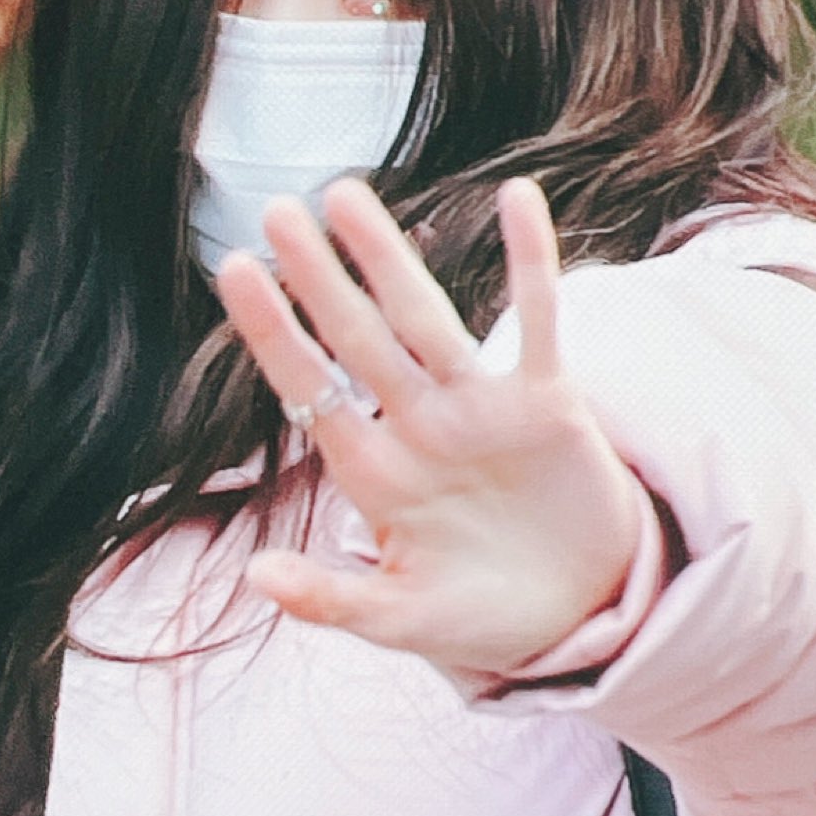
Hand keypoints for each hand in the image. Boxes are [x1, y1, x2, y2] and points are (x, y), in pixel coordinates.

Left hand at [213, 176, 642, 680]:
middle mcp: (418, 426)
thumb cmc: (481, 616)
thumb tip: (254, 576)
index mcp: (375, 474)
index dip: (274, 333)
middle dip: (318, 278)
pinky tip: (518, 199)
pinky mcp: (547, 402)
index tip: (233, 270)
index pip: (311, 390)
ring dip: (390, 259)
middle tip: (277, 211)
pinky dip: (531, 262)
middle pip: (358, 339)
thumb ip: (333, 599)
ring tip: (346, 196)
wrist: (581, 611)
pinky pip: (539, 321)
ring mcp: (481, 408)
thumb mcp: (403, 619)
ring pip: (428, 319)